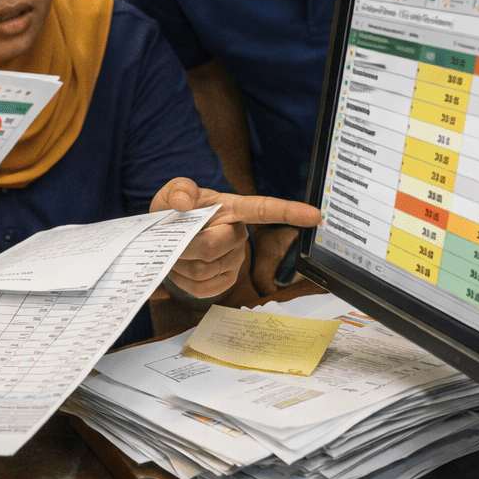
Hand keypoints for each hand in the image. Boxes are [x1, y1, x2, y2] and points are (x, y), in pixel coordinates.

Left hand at [154, 178, 319, 299]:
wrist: (164, 240)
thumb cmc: (175, 213)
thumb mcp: (172, 193)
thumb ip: (179, 190)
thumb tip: (184, 202)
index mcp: (232, 208)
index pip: (265, 209)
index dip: (289, 212)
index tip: (314, 215)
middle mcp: (238, 235)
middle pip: (214, 246)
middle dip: (187, 245)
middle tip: (173, 239)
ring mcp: (234, 260)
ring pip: (204, 269)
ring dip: (181, 263)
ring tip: (176, 252)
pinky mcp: (224, 282)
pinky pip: (203, 288)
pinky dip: (183, 281)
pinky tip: (180, 268)